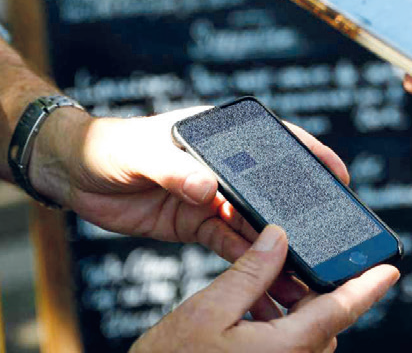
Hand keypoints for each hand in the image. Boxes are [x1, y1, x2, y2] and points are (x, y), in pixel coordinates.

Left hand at [29, 106, 349, 261]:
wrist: (72, 175)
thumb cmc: (108, 146)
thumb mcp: (141, 150)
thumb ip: (175, 168)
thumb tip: (209, 189)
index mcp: (219, 135)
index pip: (275, 139)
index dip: (310, 155)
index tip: (338, 175)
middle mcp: (223, 166)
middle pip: (271, 188)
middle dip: (299, 211)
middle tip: (328, 233)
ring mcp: (212, 196)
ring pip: (255, 223)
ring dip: (277, 245)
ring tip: (301, 265)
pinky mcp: (198, 224)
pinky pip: (231, 244)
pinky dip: (250, 260)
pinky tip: (269, 276)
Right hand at [130, 225, 399, 352]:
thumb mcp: (206, 310)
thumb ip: (250, 272)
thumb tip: (279, 238)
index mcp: (286, 348)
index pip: (342, 309)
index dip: (369, 286)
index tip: (391, 269)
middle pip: (323, 321)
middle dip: (311, 291)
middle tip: (286, 262)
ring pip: (306, 337)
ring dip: (293, 311)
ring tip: (259, 290)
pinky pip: (289, 352)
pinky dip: (280, 330)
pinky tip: (251, 316)